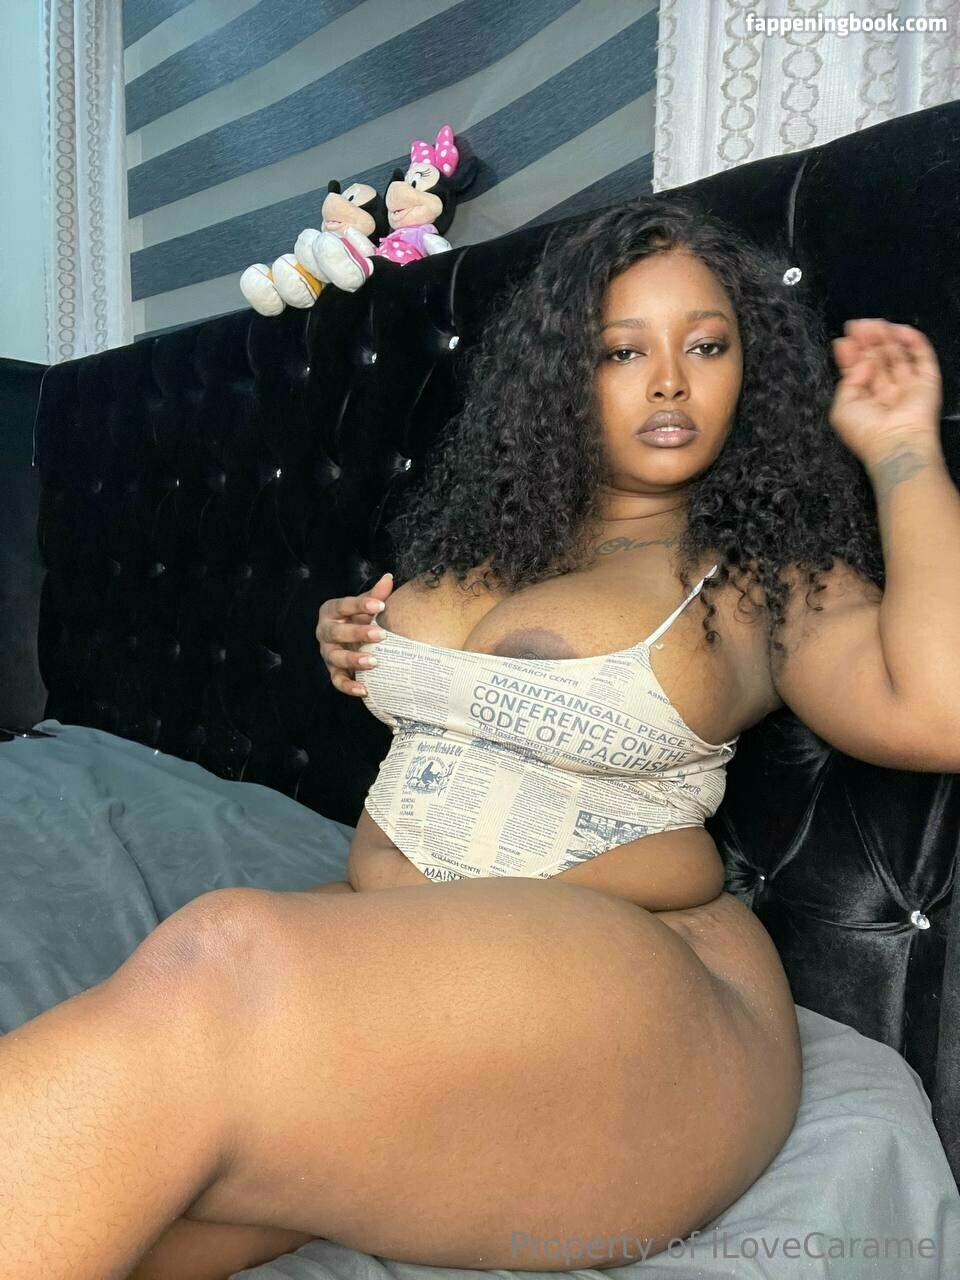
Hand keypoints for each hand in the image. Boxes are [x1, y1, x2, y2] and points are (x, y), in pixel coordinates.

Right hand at [315, 573, 393, 695]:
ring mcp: (328, 652)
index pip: (344, 605)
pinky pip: (337, 680)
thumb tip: (389, 578)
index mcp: (332, 611)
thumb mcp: (366, 605)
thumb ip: (376, 595)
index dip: (362, 605)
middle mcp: (325, 631)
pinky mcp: (333, 670)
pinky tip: (364, 689)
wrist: (348, 636)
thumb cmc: (359, 617)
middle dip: (358, 633)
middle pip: (337, 632)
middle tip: (381, 635)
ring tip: (374, 662)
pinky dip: (349, 686)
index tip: (381, 605)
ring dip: (353, 660)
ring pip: (335, 657)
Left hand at [829, 319, 942, 465]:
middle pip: (878, 359)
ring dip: (886, 337)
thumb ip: (848, 380)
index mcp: (866, 401)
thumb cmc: (866, 433)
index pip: (859, 371)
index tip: (844, 340)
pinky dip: (912, 340)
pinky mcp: (928, 381)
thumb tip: (862, 362)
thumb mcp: (842, 407)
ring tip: (873, 325)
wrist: (895, 443)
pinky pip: (923, 355)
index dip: (852, 354)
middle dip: (867, 342)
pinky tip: (898, 330)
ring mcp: (908, 386)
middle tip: (858, 327)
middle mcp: (887, 393)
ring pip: (899, 354)